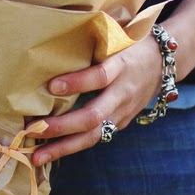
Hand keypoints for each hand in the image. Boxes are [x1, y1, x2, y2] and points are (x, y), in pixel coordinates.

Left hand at [29, 33, 162, 165]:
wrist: (162, 63)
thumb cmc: (128, 45)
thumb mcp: (116, 38)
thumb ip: (91, 44)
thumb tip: (50, 45)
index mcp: (121, 66)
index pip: (100, 77)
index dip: (77, 83)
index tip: (51, 86)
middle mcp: (122, 93)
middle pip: (93, 116)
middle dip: (61, 126)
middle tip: (32, 129)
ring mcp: (122, 112)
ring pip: (93, 136)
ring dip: (63, 148)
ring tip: (37, 157)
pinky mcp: (120, 124)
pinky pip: (94, 138)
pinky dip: (71, 147)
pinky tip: (49, 152)